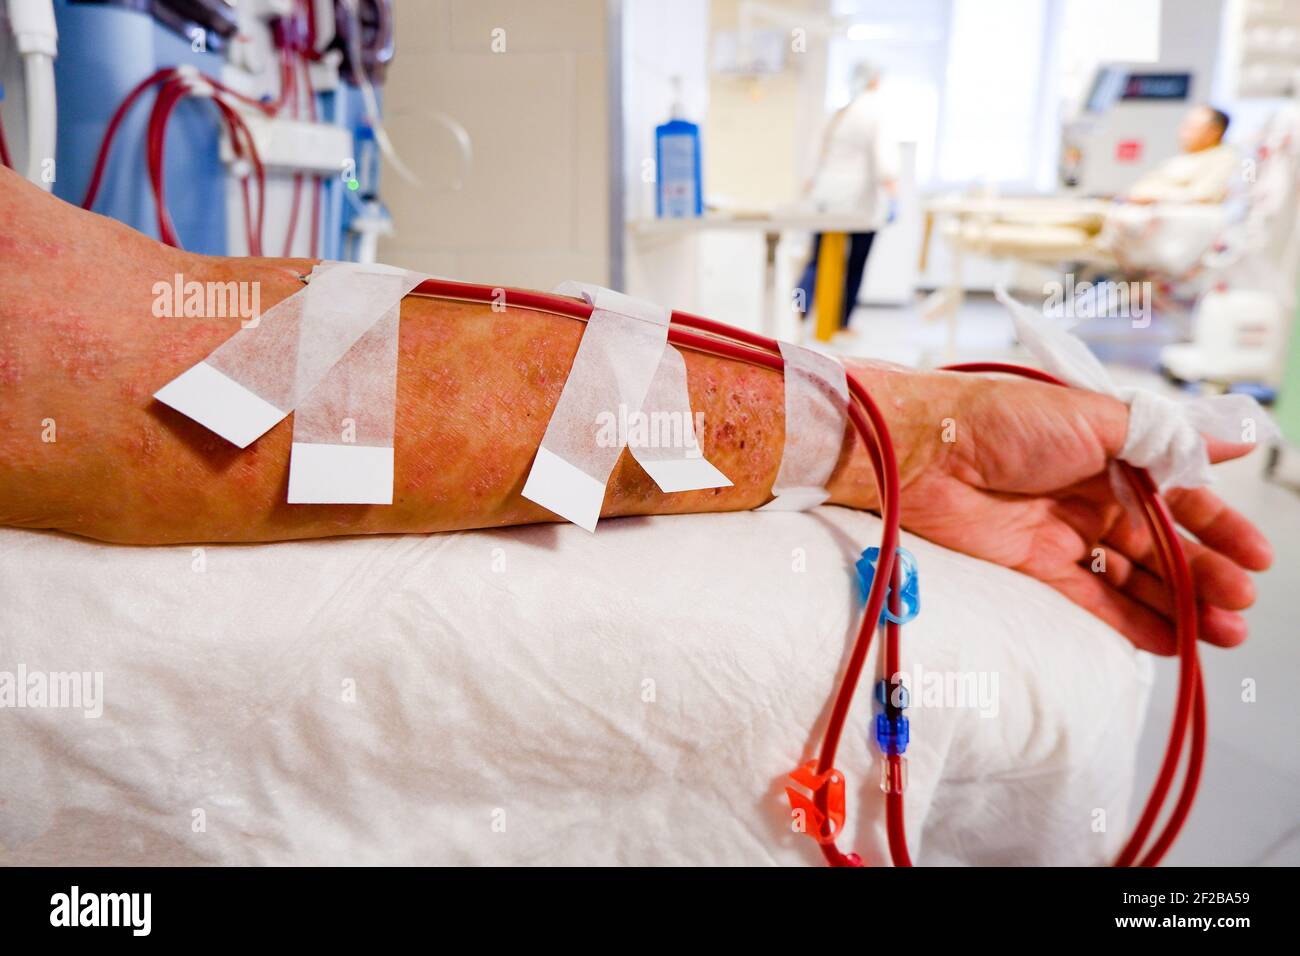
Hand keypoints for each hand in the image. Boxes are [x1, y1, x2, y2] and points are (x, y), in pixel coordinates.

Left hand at [897, 373, 1270, 653]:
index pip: (1180, 497)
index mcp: (1112, 454)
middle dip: (1206, 575)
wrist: (925, 452)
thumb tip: (1237, 439)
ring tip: (1223, 632)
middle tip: (1241, 604)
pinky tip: (1174, 640)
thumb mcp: (1093, 419)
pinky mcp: (1035, 567)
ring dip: (1180, 604)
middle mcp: (1093, 495)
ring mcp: (1065, 533)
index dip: (1219, 528)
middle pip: (1162, 544)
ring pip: (1136, 577)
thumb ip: (1164, 440)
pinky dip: (1133, 621)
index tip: (1257, 559)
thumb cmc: (1002, 421)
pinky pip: (1094, 600)